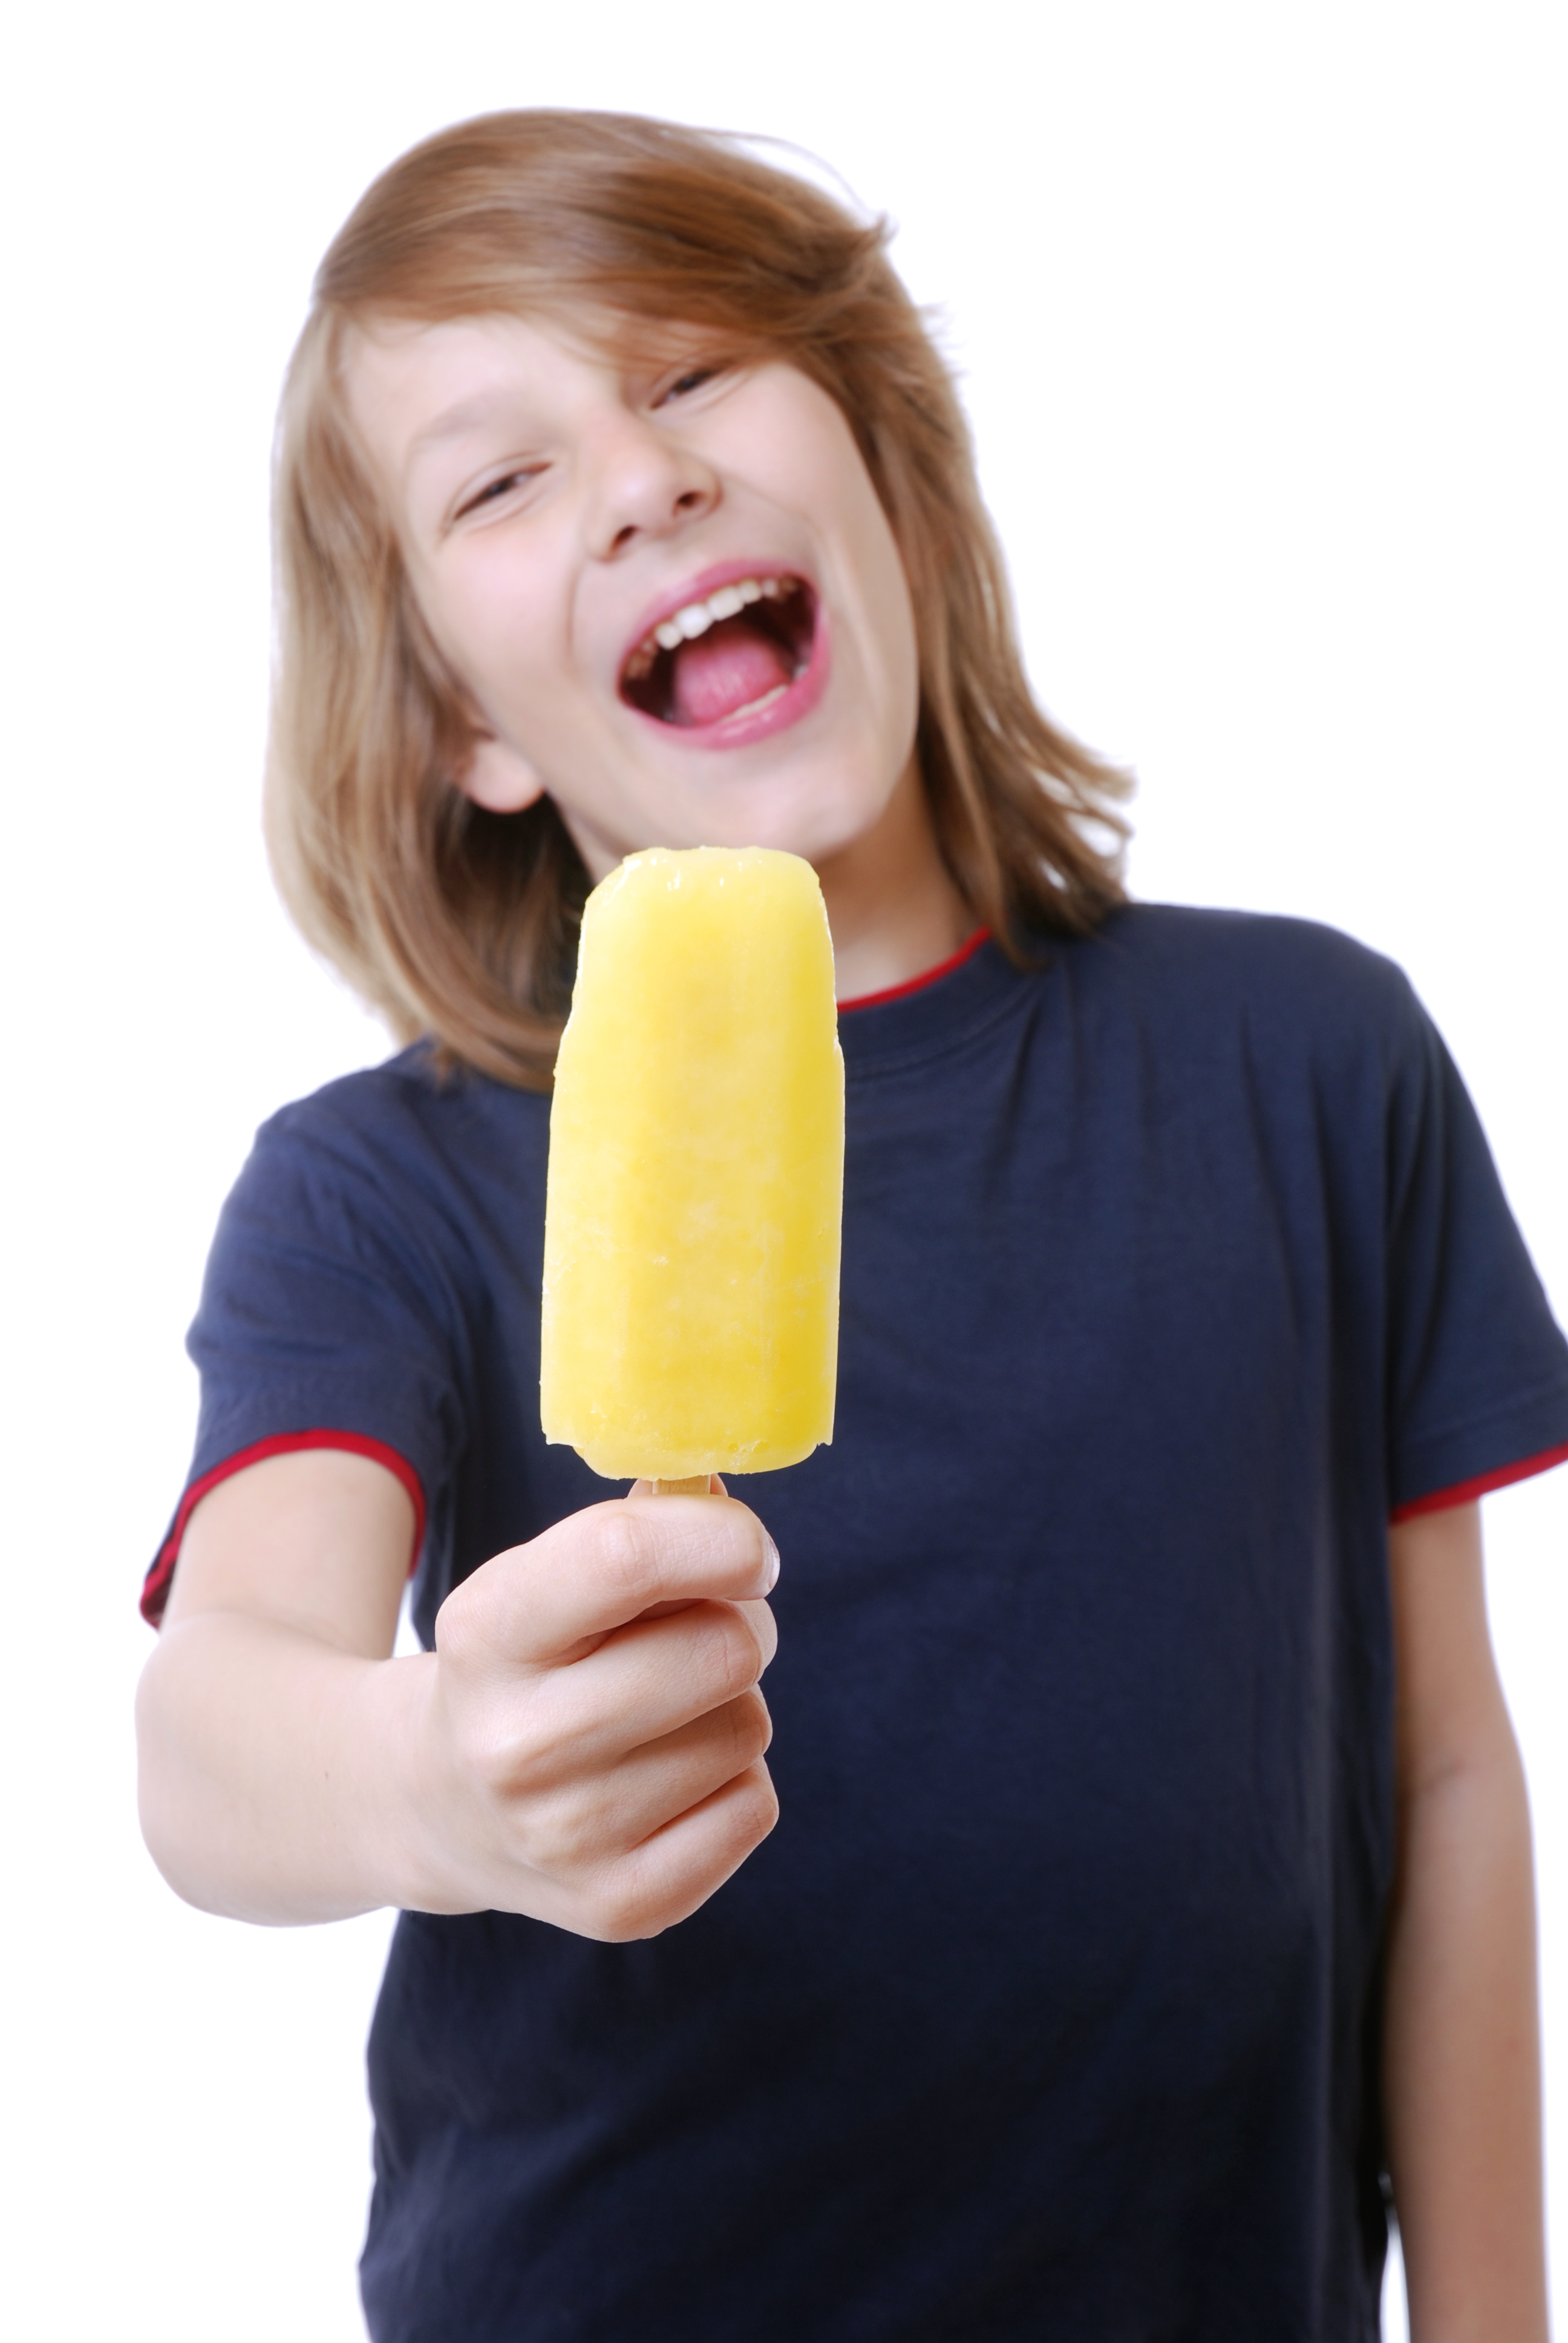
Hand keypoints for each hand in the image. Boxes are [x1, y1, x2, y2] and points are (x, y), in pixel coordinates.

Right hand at [409, 1483, 780, 1938]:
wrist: (440, 1803)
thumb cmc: (527, 1662)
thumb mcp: (541, 1578)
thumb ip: (636, 1530)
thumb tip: (722, 1502)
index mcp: (486, 1632)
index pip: (625, 1557)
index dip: (720, 1538)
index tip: (747, 1548)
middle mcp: (516, 1744)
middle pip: (721, 1649)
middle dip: (737, 1624)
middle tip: (698, 1633)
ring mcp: (566, 1838)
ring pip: (747, 1727)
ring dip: (728, 1707)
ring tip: (662, 1715)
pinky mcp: (619, 1905)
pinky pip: (754, 1806)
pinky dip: (733, 1783)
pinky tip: (666, 1779)